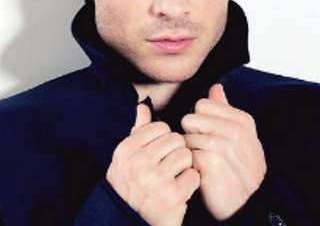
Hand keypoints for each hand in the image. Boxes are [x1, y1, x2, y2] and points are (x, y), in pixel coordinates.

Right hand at [106, 104, 199, 225]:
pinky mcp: (172, 195)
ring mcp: (155, 179)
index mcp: (127, 149)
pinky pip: (194, 175)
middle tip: (167, 167)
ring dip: (184, 167)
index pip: (161, 127)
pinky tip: (179, 190)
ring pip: (186, 155)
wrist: (128, 223)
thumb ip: (137, 131)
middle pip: (176, 139)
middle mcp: (139, 162)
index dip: (164, 139)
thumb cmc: (130, 187)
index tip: (159, 153)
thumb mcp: (126, 159)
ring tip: (172, 177)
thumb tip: (143, 106)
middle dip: (176, 152)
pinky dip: (190, 183)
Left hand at [181, 84, 266, 220]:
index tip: (209, 134)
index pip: (202, 103)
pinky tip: (202, 172)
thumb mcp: (241, 135)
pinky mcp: (209, 162)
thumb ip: (225, 109)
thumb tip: (215, 87)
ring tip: (205, 162)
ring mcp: (222, 145)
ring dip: (190, 150)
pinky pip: (185, 152)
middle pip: (190, 118)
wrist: (247, 204)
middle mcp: (233, 130)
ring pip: (185, 136)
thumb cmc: (240, 168)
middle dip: (193, 134)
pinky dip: (189, 163)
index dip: (200, 119)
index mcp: (241, 120)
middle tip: (206, 150)